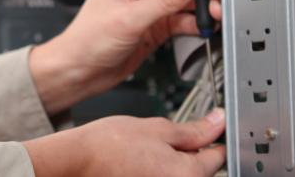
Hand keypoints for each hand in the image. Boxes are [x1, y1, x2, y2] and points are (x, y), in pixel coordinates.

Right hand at [24, 109, 225, 176]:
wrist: (76, 162)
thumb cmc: (109, 146)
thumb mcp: (157, 128)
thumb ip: (193, 129)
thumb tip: (218, 123)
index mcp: (190, 175)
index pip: (218, 155)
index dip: (209, 136)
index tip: (199, 127)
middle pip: (201, 170)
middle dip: (188, 152)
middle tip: (162, 138)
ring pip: (180, 175)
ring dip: (172, 163)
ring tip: (147, 151)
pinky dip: (157, 171)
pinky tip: (140, 163)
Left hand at [30, 0, 220, 114]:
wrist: (80, 70)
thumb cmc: (87, 40)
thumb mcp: (128, 18)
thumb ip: (163, 1)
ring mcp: (153, 2)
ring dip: (206, 4)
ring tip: (216, 13)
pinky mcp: (159, 22)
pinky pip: (186, 16)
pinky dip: (198, 22)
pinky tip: (205, 27)